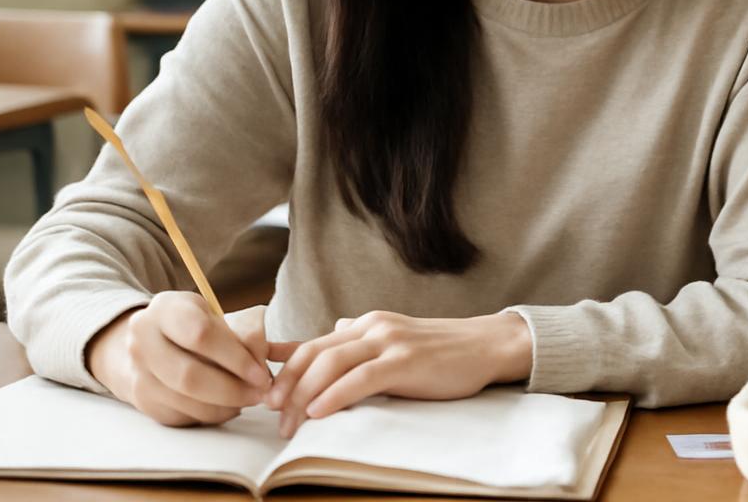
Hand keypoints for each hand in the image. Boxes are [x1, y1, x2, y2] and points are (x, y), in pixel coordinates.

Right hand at [86, 294, 277, 426]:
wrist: (150, 342)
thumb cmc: (193, 324)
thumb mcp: (214, 314)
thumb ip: (243, 333)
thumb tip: (274, 356)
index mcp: (165, 309)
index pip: (200, 335)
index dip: (235, 357)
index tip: (261, 372)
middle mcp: (142, 340)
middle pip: (190, 375)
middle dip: (232, 389)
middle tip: (260, 393)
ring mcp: (138, 372)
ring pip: (186, 400)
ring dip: (225, 405)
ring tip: (249, 399)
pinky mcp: (143, 400)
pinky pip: (182, 415)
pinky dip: (212, 414)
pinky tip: (229, 406)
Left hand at [265, 311, 531, 437]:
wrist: (486, 345)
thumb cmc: (441, 350)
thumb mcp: (394, 338)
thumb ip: (361, 339)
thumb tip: (333, 331)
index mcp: (366, 324)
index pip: (312, 344)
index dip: (282, 367)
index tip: (261, 392)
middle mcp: (371, 327)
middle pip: (313, 353)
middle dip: (286, 385)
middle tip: (272, 414)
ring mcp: (388, 342)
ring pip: (330, 363)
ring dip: (303, 394)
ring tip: (289, 422)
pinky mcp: (405, 361)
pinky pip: (360, 378)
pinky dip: (334, 395)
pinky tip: (318, 413)